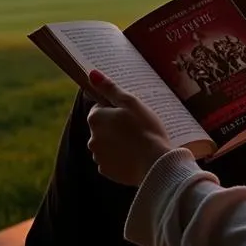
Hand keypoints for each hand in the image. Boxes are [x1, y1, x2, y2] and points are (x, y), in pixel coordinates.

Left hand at [86, 70, 174, 185]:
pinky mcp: (107, 171)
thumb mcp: (130, 102)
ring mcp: (98, 156)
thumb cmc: (145, 128)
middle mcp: (92, 138)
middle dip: (116, 127)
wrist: (154, 162)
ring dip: (118, 143)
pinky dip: (121, 158)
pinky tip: (135, 156)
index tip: (132, 114)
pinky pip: (112, 161)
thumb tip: (91, 73)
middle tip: (138, 127)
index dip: (117, 110)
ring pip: (107, 145)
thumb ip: (109, 88)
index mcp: (95, 119)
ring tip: (139, 143)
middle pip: (103, 128)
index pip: (101, 109)